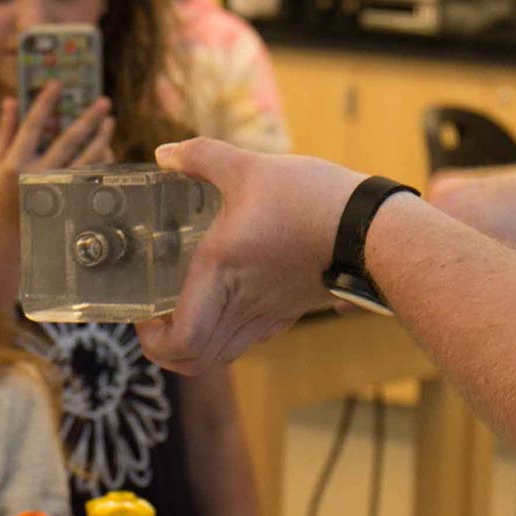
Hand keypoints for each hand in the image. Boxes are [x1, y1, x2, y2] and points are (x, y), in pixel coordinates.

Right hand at [0, 89, 116, 205]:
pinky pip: (92, 178)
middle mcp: (38, 177)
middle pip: (68, 142)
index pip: (32, 126)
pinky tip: (107, 146)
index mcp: (16, 164)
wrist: (13, 230)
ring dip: (102, 139)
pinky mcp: (71, 201)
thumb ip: (5, 130)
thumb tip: (10, 99)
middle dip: (88, 120)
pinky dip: (102, 161)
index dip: (45, 103)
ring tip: (110, 121)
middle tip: (105, 101)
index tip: (57, 83)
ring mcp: (57, 191)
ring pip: (87, 161)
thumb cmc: (4, 189)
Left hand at [135, 139, 362, 371]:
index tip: (143, 314)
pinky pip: (247, 338)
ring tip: (183, 308)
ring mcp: (268, 313)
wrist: (372, 227)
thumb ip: (203, 156)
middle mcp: (241, 304)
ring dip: (195, 344)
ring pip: (220, 355)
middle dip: (165, 349)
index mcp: (220, 274)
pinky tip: (225, 297)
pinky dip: (224, 332)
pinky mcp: (289, 310)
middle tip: (154, 317)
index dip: (152, 341)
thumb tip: (166, 153)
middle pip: (194, 362)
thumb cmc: (312, 200)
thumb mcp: (250, 166)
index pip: (180, 341)